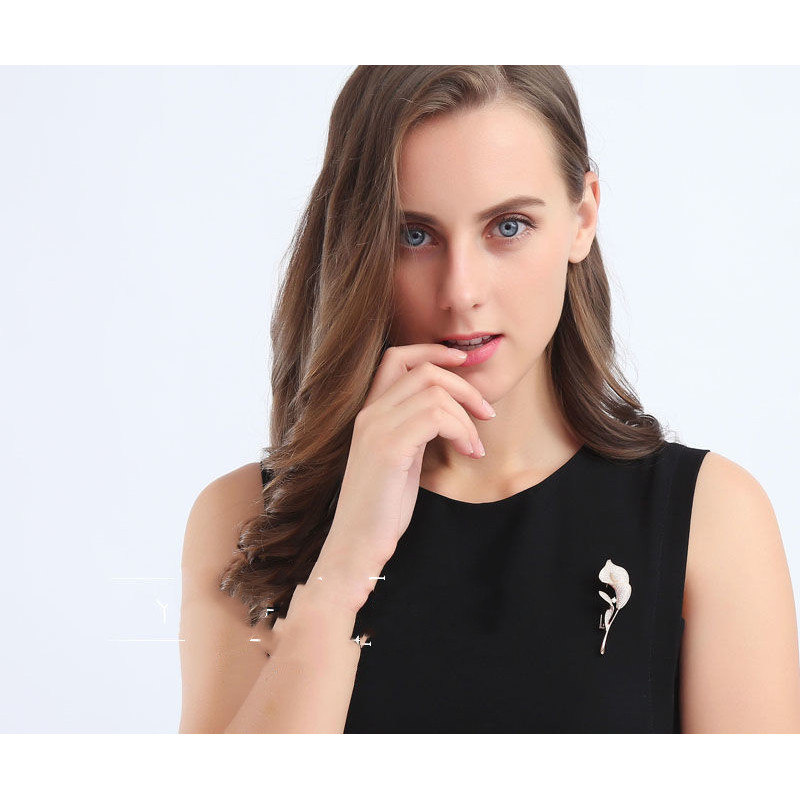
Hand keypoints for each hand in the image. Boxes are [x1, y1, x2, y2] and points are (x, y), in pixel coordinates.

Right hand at [314, 343, 495, 612]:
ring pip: (434, 392)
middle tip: (487, 413)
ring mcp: (376, 429)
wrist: (357, 544)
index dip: (432, 351)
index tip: (463, 363)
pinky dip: (461, 430)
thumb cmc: (382, 506)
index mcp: (369, 412)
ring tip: (475, 445)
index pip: (397, 357)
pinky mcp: (389, 448)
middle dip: (465, 387)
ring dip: (467, 416)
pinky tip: (469, 451)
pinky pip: (435, 416)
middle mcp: (369, 414)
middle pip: (424, 371)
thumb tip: (452, 411)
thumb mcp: (401, 457)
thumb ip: (415, 428)